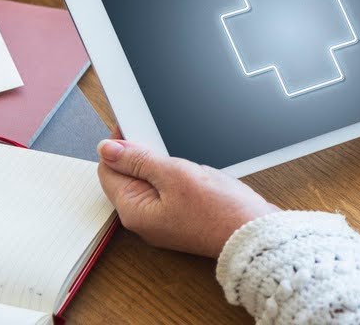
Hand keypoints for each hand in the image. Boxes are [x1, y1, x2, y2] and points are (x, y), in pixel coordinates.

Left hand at [97, 139, 277, 257]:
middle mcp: (143, 219)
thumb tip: (106, 148)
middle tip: (167, 145)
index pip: (108, 170)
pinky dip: (176, 176)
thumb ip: (138, 160)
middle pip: (128, 176)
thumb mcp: (174, 174)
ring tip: (186, 162)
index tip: (136, 126)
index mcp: (134, 210)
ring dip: (163, 165)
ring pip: (150, 181)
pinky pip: (167, 190)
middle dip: (143, 155)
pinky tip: (194, 173)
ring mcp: (162, 219)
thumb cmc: (219, 211)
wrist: (252, 233)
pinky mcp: (179, 217)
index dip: (119, 145)